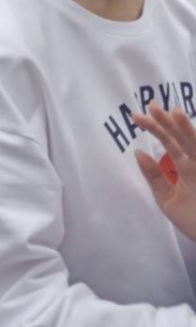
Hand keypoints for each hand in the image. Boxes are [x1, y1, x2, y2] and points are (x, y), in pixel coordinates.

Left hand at [133, 104, 195, 243]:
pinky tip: (193, 135)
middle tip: (153, 105)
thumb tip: (138, 151)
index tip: (136, 116)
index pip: (168, 141)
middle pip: (182, 137)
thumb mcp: (168, 200)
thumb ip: (154, 177)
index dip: (154, 127)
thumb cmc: (193, 222)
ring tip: (176, 113)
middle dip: (169, 121)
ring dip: (188, 129)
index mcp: (185, 166)